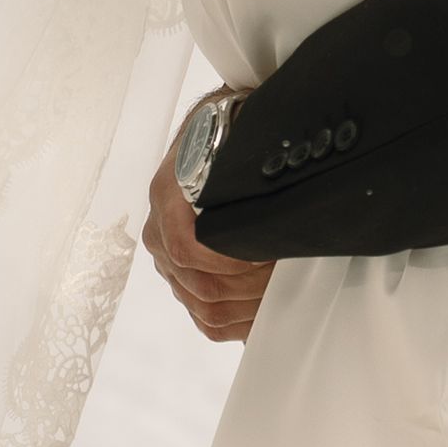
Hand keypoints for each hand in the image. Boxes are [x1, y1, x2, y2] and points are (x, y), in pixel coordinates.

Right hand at [144, 105, 273, 345]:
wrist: (217, 124)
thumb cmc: (232, 128)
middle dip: (251, 287)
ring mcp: (168, 254)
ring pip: (202, 306)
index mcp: (168, 193)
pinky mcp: (181, 271)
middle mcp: (160, 228)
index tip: (267, 256)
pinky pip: (201, 314)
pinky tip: (265, 312)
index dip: (231, 262)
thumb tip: (275, 208)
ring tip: (285, 288)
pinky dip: (236, 322)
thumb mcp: (238, 135)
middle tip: (288, 274)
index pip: (189, 248)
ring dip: (249, 306)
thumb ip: (245, 168)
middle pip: (199, 285)